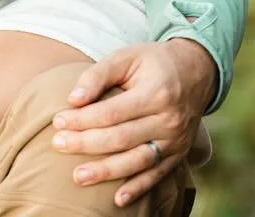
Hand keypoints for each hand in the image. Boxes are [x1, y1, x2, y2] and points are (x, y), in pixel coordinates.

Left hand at [49, 39, 218, 207]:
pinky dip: (139, 188)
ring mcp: (176, 141)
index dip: (83, 119)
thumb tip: (73, 99)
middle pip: (121, 138)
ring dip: (107, 172)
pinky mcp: (179, 153)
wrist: (196, 71)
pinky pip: (158, 175)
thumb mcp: (127, 56)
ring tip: (78, 177)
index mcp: (156, 93)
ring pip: (138, 161)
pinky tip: (119, 199)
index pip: (112, 112)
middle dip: (86, 144)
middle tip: (58, 145)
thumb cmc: (153, 62)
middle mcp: (169, 120)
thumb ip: (98, 75)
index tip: (58, 121)